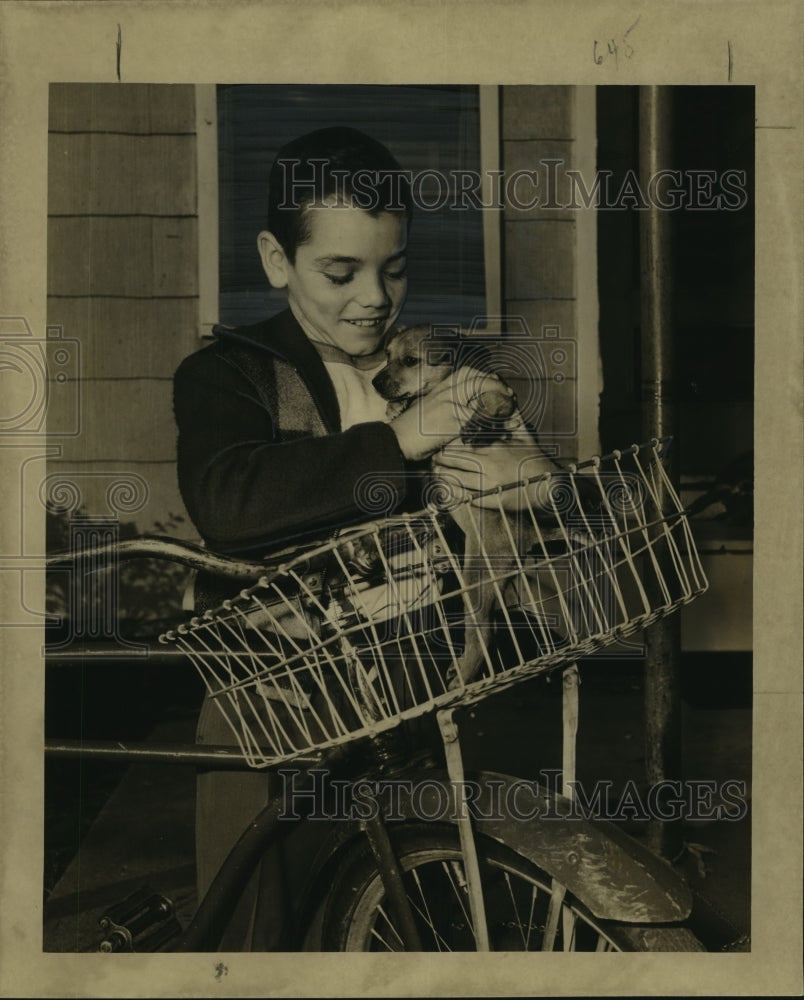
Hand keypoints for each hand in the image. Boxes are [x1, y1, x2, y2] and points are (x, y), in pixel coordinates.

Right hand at [389, 368, 513, 460]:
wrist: (395, 441)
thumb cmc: (410, 431)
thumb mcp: (428, 411)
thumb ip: (445, 405)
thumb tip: (464, 407)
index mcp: (439, 388)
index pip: (466, 373)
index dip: (485, 376)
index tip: (497, 383)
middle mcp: (444, 393)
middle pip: (476, 380)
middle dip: (496, 386)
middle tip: (509, 395)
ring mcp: (447, 406)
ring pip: (479, 397)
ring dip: (497, 403)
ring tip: (510, 411)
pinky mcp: (450, 422)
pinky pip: (476, 419)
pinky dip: (489, 423)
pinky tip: (499, 427)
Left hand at [431, 428, 556, 510]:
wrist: (549, 486)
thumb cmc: (536, 460)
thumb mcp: (526, 436)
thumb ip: (514, 418)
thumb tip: (508, 398)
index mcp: (495, 448)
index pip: (464, 442)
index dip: (449, 442)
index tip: (440, 441)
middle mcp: (490, 464)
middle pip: (456, 460)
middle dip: (441, 458)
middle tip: (432, 456)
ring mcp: (490, 483)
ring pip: (457, 478)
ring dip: (443, 474)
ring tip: (436, 471)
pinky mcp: (492, 500)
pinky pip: (467, 496)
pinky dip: (454, 493)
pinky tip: (445, 490)